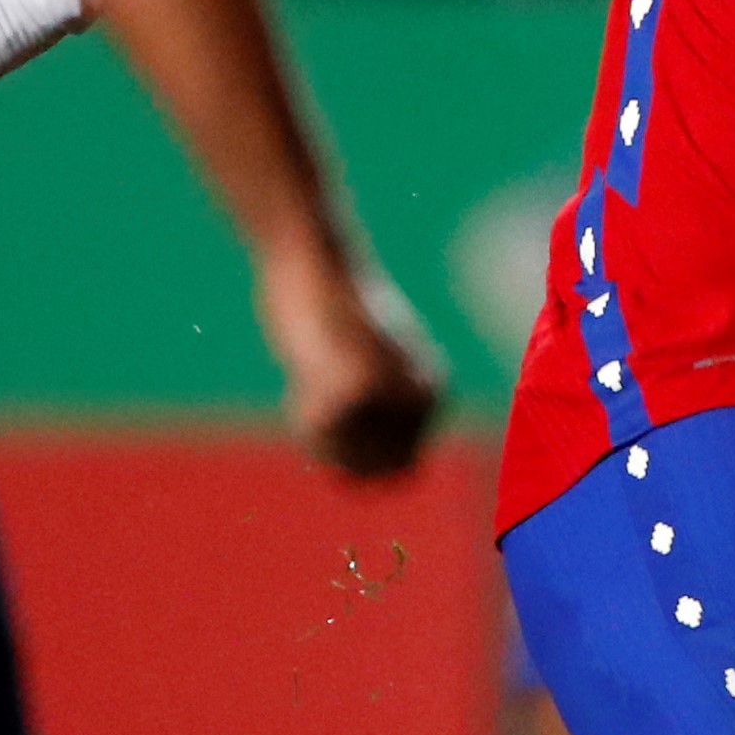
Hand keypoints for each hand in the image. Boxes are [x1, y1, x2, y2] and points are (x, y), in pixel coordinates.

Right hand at [256, 241, 441, 481]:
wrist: (315, 258)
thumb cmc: (336, 309)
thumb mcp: (379, 361)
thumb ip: (391, 413)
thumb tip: (406, 476)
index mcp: (434, 393)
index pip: (401, 467)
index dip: (360, 452)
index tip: (344, 404)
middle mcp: (421, 397)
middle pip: (371, 469)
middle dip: (338, 449)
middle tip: (324, 393)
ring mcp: (388, 395)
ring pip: (341, 455)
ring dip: (318, 432)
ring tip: (316, 377)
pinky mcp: (349, 387)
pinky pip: (314, 433)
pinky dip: (300, 414)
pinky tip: (305, 371)